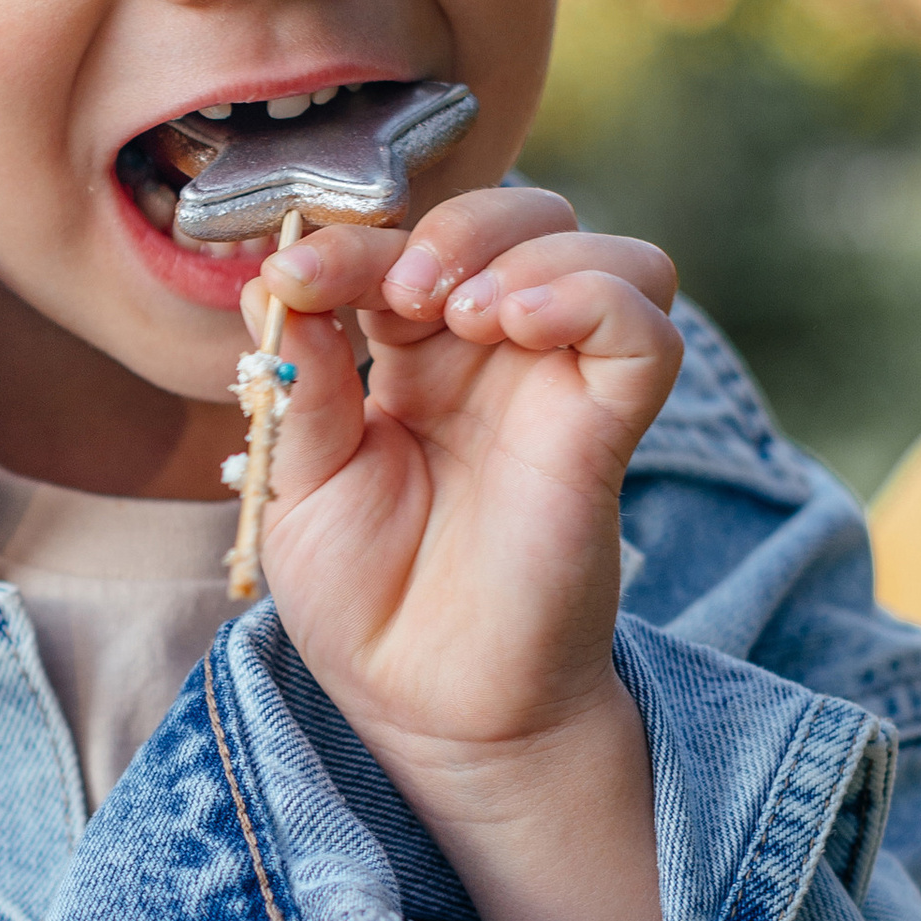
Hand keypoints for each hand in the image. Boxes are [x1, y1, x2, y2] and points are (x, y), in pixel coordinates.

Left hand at [251, 185, 680, 920]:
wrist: (428, 702)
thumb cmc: (365, 599)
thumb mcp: (301, 480)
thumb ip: (299, 381)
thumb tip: (276, 277)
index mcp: (411, 354)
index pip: (402, 249)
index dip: (350, 243)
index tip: (297, 277)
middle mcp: (496, 355)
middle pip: (519, 217)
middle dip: (456, 226)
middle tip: (401, 294)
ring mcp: (559, 383)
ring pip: (601, 248)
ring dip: (523, 250)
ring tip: (461, 315)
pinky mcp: (611, 423)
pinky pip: (644, 324)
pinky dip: (591, 294)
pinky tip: (518, 326)